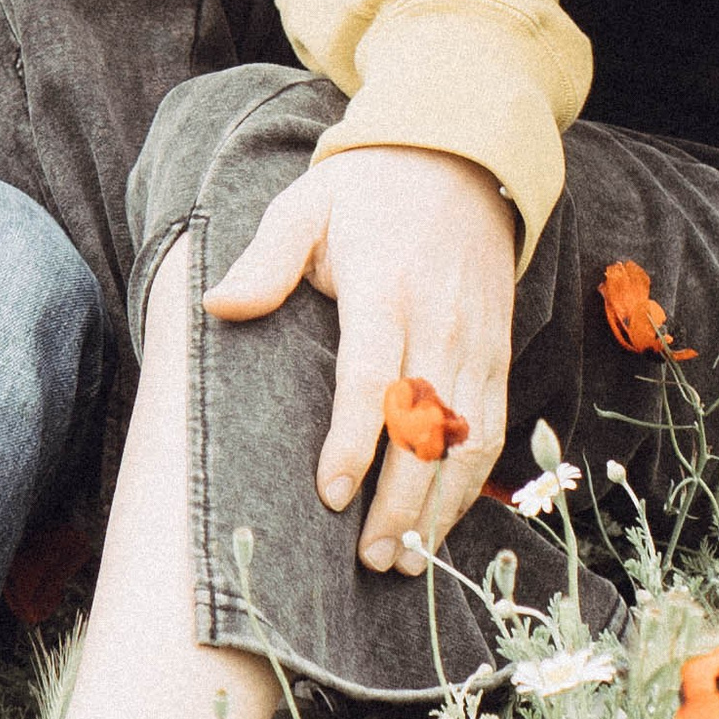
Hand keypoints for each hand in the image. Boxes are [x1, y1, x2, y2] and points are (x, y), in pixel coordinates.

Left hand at [203, 144, 518, 575]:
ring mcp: (476, 342)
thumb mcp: (307, 205)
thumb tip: (220, 305)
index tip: (331, 494)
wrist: (460, 159)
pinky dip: (474, 484)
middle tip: (368, 557)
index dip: (353, 441)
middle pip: (426, 427)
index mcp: (386, 288)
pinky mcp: (498, 354)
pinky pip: (494, 429)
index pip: (372, 377)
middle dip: (401, 500)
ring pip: (468, 440)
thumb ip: (267, 257)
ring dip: (442, 506)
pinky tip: (444, 522)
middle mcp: (439, 321)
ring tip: (405, 559)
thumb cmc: (368, 191)